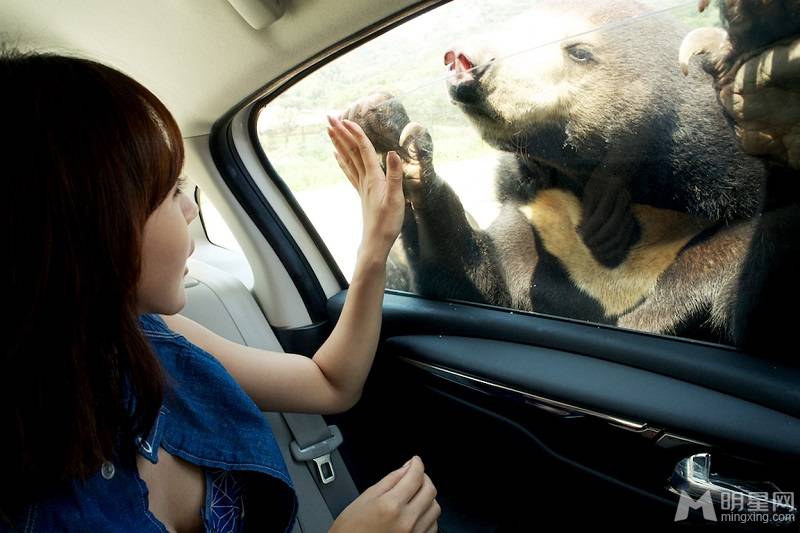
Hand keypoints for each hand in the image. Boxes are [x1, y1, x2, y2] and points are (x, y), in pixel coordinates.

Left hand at [327, 114, 404, 259]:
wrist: (377, 241)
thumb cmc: (388, 222)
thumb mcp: (395, 199)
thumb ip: (394, 176)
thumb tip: (392, 153)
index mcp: (373, 178)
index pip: (363, 150)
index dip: (355, 134)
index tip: (346, 119)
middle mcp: (364, 179)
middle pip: (351, 151)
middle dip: (340, 133)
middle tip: (330, 117)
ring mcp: (361, 185)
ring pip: (348, 159)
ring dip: (339, 143)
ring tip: (330, 130)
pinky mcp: (362, 192)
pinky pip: (349, 171)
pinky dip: (342, 160)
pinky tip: (336, 155)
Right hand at [329, 455, 440, 532]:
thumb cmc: (350, 530)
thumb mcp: (365, 498)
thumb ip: (390, 480)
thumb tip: (406, 468)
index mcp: (391, 505)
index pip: (415, 476)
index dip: (417, 464)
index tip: (415, 461)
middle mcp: (406, 521)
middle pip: (430, 490)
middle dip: (424, 478)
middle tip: (414, 476)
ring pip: (435, 508)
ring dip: (427, 498)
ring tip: (415, 495)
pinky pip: (433, 526)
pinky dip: (427, 516)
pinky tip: (416, 512)